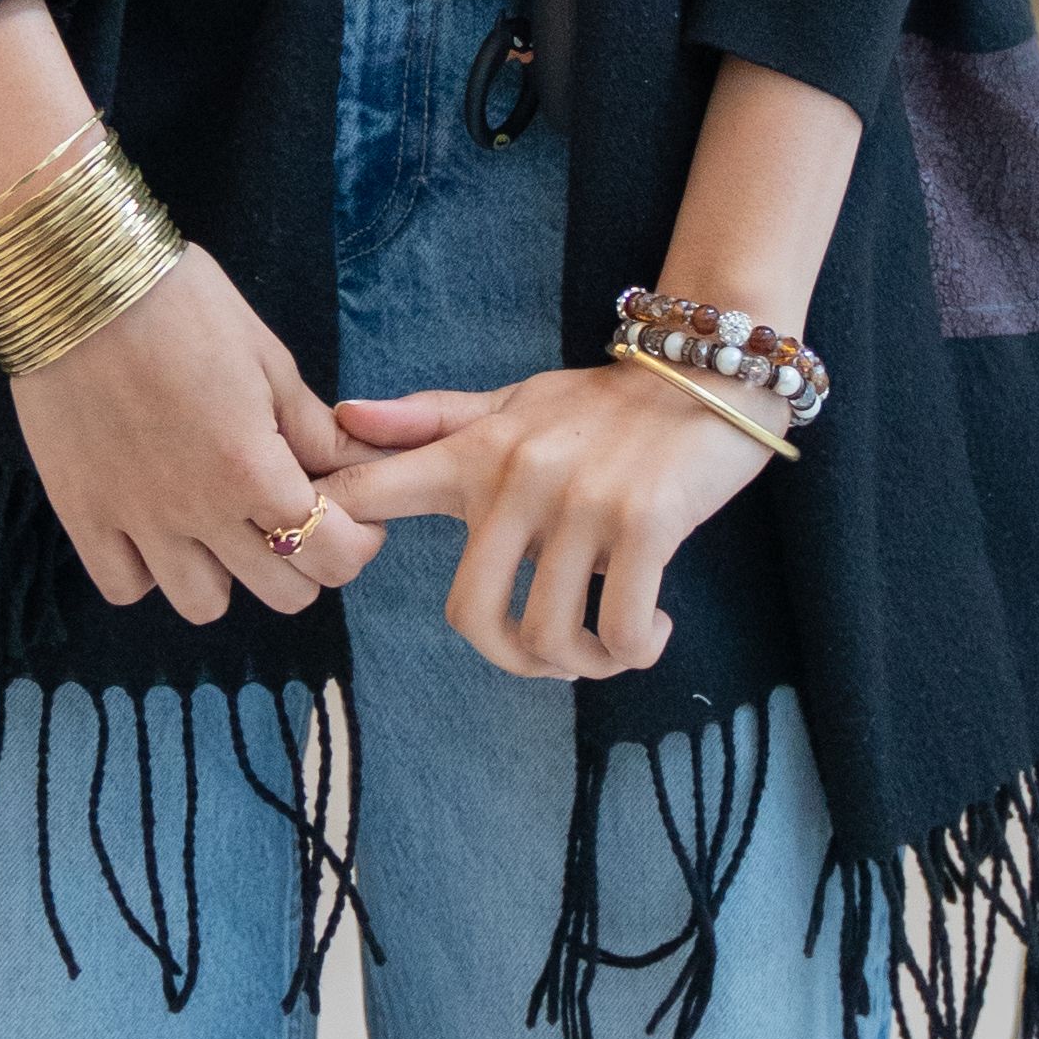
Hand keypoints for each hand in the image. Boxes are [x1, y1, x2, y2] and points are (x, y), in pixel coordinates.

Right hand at [9, 245, 379, 628]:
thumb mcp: (267, 355)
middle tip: (288, 520)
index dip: (355, 543)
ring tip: (217, 527)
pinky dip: (147, 571)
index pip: (333, 554)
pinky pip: (125, 585)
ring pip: (203, 604)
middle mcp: (200, 511)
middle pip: (283, 594)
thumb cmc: (182, 303)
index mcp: (255, 469)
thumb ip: (311, 426)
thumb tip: (353, 460)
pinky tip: (155, 529)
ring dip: (224, 574)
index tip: (348, 516)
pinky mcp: (82, 514)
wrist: (76, 282)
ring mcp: (137, 520)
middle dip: (303, 563)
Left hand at [326, 366, 771, 680]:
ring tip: (611, 648)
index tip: (332, 570)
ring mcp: (581, 501)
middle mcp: (518, 476)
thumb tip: (343, 415)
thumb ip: (430, 422)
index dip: (329, 534)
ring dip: (585, 665)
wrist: (710, 372)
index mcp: (476, 452)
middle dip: (512, 660)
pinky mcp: (645, 522)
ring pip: (549, 636)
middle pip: (472, 616)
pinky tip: (652, 633)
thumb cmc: (604, 406)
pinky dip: (634, 651)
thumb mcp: (513, 403)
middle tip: (553, 657)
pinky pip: (620, 629)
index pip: (371, 489)